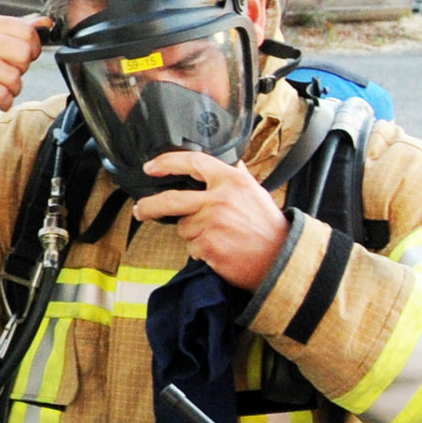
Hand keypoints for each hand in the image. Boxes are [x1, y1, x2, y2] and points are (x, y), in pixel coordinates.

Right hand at [0, 13, 48, 123]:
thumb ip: (21, 31)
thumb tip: (46, 22)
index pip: (26, 31)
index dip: (32, 49)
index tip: (19, 58)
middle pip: (23, 53)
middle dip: (20, 70)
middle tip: (4, 73)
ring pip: (14, 77)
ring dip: (11, 89)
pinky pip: (3, 94)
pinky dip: (4, 101)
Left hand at [134, 149, 291, 288]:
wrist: (280, 259)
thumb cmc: (268, 227)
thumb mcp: (256, 193)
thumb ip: (239, 177)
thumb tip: (234, 163)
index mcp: (230, 180)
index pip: (192, 162)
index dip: (166, 163)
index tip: (151, 168)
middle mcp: (219, 199)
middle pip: (170, 199)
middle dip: (149, 206)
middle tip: (141, 209)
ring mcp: (211, 223)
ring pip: (183, 227)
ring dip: (193, 234)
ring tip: (218, 237)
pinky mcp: (207, 246)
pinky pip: (191, 247)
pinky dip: (201, 251)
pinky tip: (220, 250)